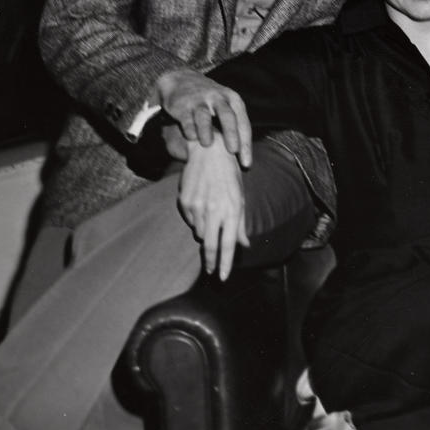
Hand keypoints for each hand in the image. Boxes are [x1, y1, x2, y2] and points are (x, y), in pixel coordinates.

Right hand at [156, 68, 252, 166]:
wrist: (181, 80)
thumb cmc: (210, 101)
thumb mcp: (226, 107)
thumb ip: (233, 128)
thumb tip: (241, 158)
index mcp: (233, 100)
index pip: (243, 123)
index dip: (246, 144)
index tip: (246, 163)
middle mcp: (218, 98)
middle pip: (227, 116)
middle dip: (231, 133)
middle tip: (233, 151)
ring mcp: (199, 101)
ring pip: (204, 116)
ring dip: (206, 130)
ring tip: (207, 144)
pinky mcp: (182, 105)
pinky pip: (186, 118)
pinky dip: (189, 128)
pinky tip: (191, 137)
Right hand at [178, 138, 250, 278]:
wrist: (209, 152)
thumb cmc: (229, 175)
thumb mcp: (241, 197)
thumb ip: (241, 223)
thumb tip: (244, 245)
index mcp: (232, 209)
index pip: (228, 243)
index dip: (225, 263)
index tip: (222, 277)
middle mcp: (215, 210)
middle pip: (210, 245)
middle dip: (210, 262)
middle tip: (210, 271)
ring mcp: (198, 206)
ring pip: (199, 232)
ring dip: (205, 232)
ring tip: (210, 215)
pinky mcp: (185, 202)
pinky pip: (190, 221)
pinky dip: (196, 220)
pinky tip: (201, 204)